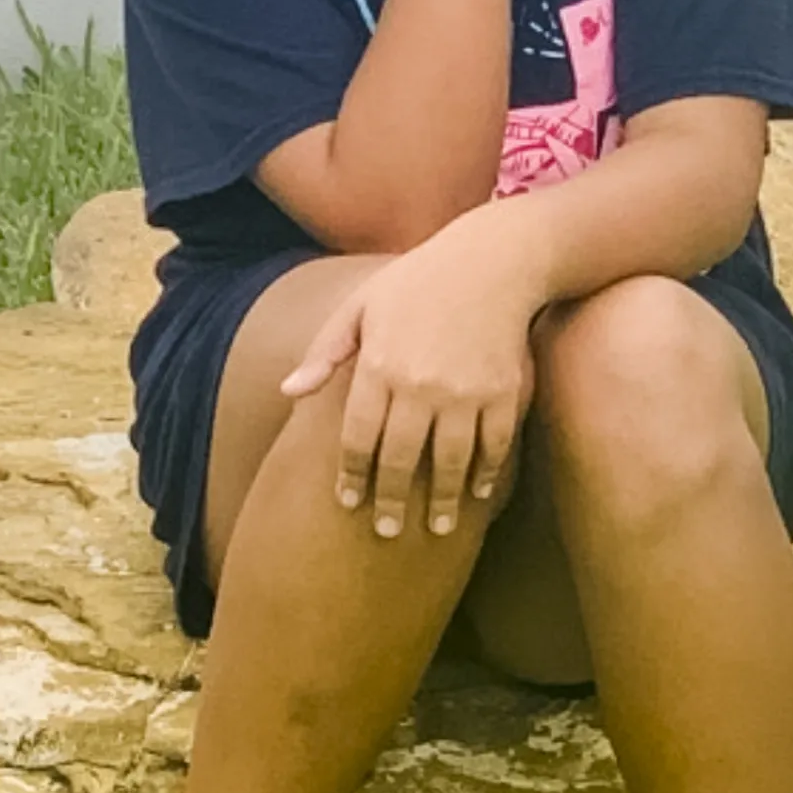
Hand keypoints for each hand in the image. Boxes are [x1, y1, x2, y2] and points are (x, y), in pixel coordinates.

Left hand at [281, 212, 540, 538]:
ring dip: (441, 501)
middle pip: (399, 458)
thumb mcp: (360, 306)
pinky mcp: (503, 392)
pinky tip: (477, 494)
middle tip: (386, 531)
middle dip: (390, 501)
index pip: (358, 437)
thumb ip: (325, 352)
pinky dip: (486, 474)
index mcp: (378, 365)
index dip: (352, 475)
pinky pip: (494, 445)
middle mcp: (419, 384)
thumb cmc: (416, 282)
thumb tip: (288, 392)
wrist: (492, 260)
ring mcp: (465, 391)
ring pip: (448, 462)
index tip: (348, 503)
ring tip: (434, 528)